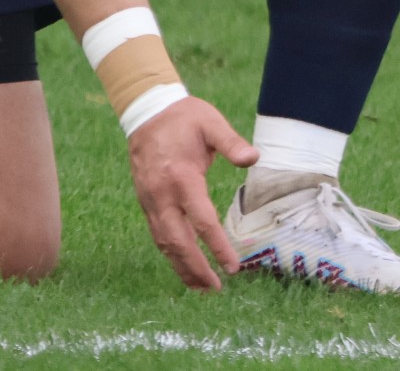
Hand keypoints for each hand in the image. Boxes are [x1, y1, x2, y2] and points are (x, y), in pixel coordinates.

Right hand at [126, 95, 258, 290]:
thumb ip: (231, 142)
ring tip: (201, 287)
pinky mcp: (146, 202)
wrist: (147, 112)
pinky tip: (182, 265)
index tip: (233, 266)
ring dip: (181, 266)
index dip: (218, 246)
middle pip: (179, 241)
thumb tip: (254, 158)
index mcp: (181, 178)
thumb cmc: (184, 118)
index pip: (202, 221)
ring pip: (164, 242)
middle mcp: (162, 195)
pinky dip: (170, 253)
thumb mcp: (211, 123)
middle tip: (217, 287)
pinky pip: (157, 234)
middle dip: (197, 267)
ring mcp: (150, 201)